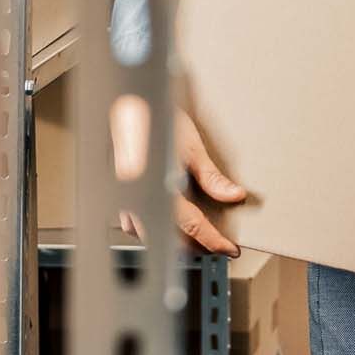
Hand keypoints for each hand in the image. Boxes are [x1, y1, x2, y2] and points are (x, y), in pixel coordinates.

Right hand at [115, 106, 245, 255]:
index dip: (213, 240)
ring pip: (152, 234)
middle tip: (218, 243)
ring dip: (175, 239)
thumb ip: (211, 177)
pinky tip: (167, 220)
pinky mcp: (121, 194)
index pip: (191, 225)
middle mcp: (138, 198)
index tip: (228, 248)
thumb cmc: (155, 121)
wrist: (128, 105)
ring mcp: (126, 199)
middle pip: (170, 237)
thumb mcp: (190, 147)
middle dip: (196, 244)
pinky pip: (136, 223)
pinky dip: (155, 227)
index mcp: (158, 186)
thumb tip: (233, 195)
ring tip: (197, 234)